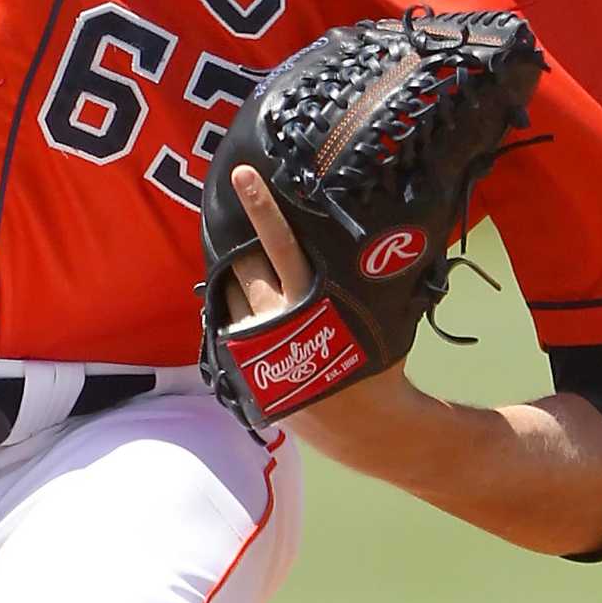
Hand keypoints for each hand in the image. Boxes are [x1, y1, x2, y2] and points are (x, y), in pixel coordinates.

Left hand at [226, 163, 427, 441]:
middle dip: (246, 249)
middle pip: (243, 263)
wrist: (361, 428)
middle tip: (258, 244)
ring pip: (227, 293)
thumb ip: (358, 275)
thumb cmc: (376, 362)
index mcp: (310, 301)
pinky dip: (234, 313)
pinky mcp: (238, 368)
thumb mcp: (373, 313)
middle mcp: (275, 320)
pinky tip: (254, 317)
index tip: (242, 175)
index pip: (279, 244)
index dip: (261, 207)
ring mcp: (252, 346)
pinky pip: (223, 325)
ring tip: (263, 289)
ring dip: (237, 282)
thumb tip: (378, 232)